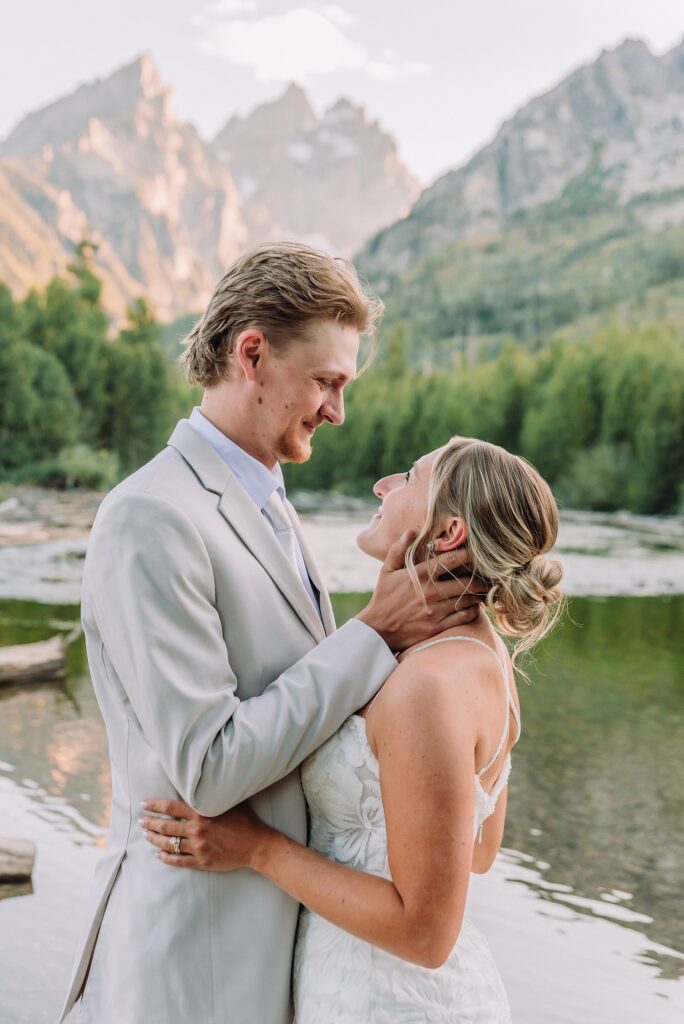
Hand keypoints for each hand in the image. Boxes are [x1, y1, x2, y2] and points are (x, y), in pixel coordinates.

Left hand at [139, 798, 272, 870]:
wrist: (256, 845)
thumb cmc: (245, 821)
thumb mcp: (229, 803)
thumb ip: (212, 796)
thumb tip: (201, 785)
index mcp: (202, 813)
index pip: (171, 807)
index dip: (155, 805)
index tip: (144, 804)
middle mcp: (197, 830)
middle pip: (166, 826)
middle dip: (150, 823)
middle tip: (140, 821)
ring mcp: (198, 847)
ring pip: (169, 844)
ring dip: (154, 839)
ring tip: (146, 835)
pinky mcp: (202, 861)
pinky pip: (178, 860)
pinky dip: (166, 857)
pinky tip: (159, 854)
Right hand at [356, 531, 485, 651]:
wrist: (378, 630)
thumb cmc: (384, 598)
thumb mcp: (386, 571)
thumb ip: (398, 550)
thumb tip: (411, 532)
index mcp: (419, 576)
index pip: (450, 560)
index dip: (467, 554)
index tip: (476, 552)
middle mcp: (430, 592)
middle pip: (465, 581)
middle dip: (479, 577)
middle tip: (486, 574)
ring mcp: (435, 611)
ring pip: (467, 599)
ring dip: (478, 593)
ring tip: (482, 589)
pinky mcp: (438, 626)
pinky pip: (464, 617)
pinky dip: (473, 610)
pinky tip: (474, 606)